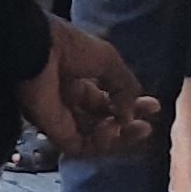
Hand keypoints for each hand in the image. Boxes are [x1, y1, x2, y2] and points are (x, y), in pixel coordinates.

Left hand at [16, 19, 162, 159]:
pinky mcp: (52, 131)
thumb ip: (125, 87)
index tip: (154, 106)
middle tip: (148, 126)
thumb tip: (130, 115)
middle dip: (127, 125)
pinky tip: (114, 129)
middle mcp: (67, 99)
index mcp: (75, 77)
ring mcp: (59, 116)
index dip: (130, 104)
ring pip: (93, 137)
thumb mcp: (108, 60)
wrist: (36, 48)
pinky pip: (81, 145)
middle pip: (100, 121)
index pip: (106, 99)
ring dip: (118, 137)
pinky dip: (101, 143)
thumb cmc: (68, 46)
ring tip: (139, 128)